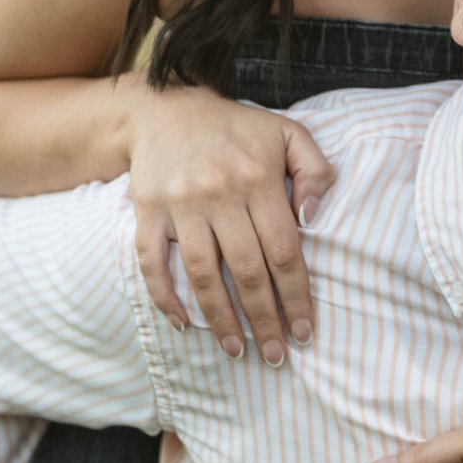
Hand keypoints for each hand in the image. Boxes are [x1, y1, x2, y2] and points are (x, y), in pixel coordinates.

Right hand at [125, 83, 336, 365]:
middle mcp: (219, 193)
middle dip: (264, 319)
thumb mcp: (288, 133)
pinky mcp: (147, 210)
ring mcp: (180, 204)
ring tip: (236, 349)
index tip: (303, 333)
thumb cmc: (235, 128)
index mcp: (258, 178)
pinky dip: (165, 296)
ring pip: (203, 274)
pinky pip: (152, 261)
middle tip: (275, 356)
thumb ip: (315, 170)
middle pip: (247, 271)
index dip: (295, 297)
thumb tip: (314, 217)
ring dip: (220, 318)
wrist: (164, 106)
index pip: (284, 251)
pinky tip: (182, 324)